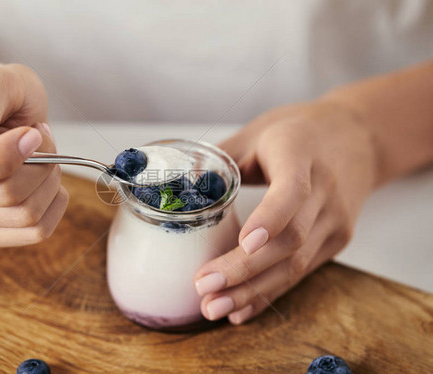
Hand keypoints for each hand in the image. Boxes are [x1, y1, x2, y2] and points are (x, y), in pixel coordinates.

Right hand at [0, 64, 68, 246]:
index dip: (3, 158)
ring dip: (50, 180)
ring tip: (41, 153)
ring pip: (25, 216)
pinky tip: (47, 178)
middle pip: (2, 197)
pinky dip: (54, 202)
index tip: (31, 133)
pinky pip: (36, 231)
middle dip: (39, 163)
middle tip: (38, 135)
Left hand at [194, 100, 376, 323]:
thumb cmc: (301, 131)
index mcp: (301, 155)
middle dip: (244, 268)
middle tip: (205, 287)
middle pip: (290, 239)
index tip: (244, 242)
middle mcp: (326, 191)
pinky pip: (302, 272)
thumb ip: (220, 158)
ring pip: (296, 264)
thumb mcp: (259, 131)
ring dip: (253, 291)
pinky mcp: (336, 240)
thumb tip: (178, 186)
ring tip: (215, 308)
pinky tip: (242, 309)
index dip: (271, 218)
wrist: (360, 138)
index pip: (293, 191)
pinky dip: (270, 292)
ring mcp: (335, 220)